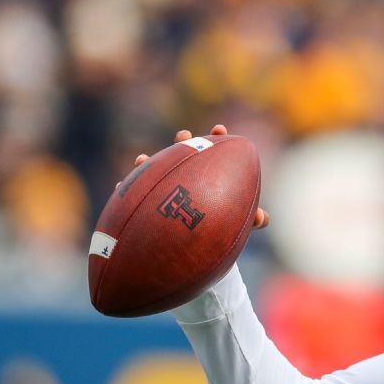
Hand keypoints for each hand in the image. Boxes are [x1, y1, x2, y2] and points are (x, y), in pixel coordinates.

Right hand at [122, 124, 269, 228]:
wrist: (198, 253)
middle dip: (183, 144)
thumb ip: (251, 221)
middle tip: (185, 136)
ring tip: (141, 159)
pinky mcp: (148, 204)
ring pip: (154, 172)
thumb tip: (263, 218)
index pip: (213, 153)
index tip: (220, 129)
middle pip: (183, 155)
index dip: (216, 139)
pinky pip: (134, 196)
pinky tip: (120, 186)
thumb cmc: (219, 233)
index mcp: (209, 178)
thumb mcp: (236, 226)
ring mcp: (165, 190)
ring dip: (147, 164)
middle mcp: (186, 179)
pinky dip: (127, 190)